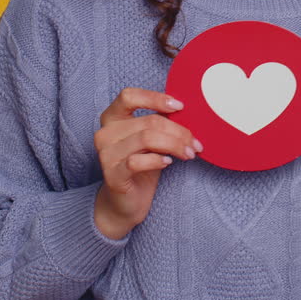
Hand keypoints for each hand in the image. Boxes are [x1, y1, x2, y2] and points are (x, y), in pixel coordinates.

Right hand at [93, 87, 202, 239]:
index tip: (180, 107)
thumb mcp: (151, 140)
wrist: (125, 203)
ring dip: (174, 145)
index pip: (129, 96)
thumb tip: (186, 112)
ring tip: (188, 153)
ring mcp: (106, 154)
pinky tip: (168, 163)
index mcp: (112, 118)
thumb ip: (160, 123)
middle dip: (178, 131)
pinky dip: (158, 160)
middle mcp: (105, 133)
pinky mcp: (112, 175)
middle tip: (195, 143)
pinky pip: (138, 161)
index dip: (155, 98)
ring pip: (147, 138)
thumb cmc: (141, 166)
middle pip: (149, 121)